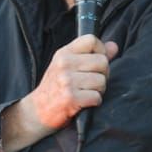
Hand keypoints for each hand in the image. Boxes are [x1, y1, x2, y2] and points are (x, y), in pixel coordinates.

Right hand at [2, 35, 118, 151]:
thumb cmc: (55, 88)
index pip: (91, 40)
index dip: (101, 51)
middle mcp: (64, 64)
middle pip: (102, 61)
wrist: (37, 111)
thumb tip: (113, 46)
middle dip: (102, 75)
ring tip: (85, 92)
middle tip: (90, 83)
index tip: (96, 62)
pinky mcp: (71, 97)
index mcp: (64, 53)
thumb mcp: (68, 66)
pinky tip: (84, 102)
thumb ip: (92, 55)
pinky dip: (94, 102)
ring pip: (102, 80)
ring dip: (99, 90)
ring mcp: (67, 80)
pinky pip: (97, 97)